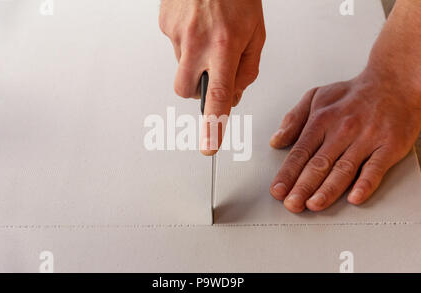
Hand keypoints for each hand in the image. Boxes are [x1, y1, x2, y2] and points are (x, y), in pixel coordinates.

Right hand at [159, 0, 265, 154]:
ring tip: (207, 32)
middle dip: (195, 90)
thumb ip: (247, 69)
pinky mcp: (164, 23)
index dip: (212, 125)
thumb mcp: (256, 32)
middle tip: (208, 71)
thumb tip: (233, 95)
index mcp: (224, 45)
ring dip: (194, 59)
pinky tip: (196, 23)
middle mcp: (196, 42)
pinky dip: (186, 40)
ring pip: (181, 65)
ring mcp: (176, 32)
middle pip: (185, 90)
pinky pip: (174, 44)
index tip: (208, 145)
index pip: (217, 97)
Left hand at [269, 0, 420, 212]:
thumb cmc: (353, 94)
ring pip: (344, 168)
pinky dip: (365, 183)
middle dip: (302, 186)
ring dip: (327, 189)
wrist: (394, 81)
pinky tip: (354, 197)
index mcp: (322, 119)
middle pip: (319, 163)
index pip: (300, 152)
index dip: (287, 173)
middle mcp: (342, 129)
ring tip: (314, 205)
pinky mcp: (389, 145)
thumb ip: (293, 119)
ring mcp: (366, 138)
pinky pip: (376, 167)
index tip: (278, 190)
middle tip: (291, 204)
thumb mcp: (316, 97)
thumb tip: (276, 140)